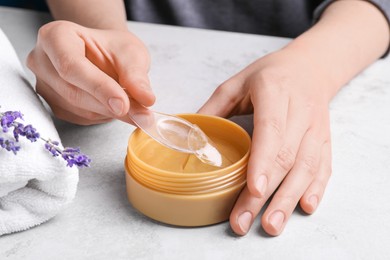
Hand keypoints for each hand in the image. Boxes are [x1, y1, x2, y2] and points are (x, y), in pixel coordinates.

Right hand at [27, 21, 154, 124]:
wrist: (105, 54)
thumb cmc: (114, 48)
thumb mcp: (131, 54)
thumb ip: (137, 76)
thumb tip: (146, 99)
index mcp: (55, 37)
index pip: (71, 66)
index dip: (99, 87)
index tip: (124, 104)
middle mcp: (42, 61)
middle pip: (73, 91)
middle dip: (109, 105)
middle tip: (141, 114)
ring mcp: (45, 85)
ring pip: (78, 108)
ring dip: (110, 112)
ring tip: (134, 106)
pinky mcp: (54, 105)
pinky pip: (80, 118)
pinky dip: (104, 116)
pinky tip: (115, 105)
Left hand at [198, 48, 332, 235]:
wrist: (310, 67)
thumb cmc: (270, 75)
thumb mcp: (237, 82)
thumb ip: (214, 108)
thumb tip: (189, 136)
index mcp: (274, 92)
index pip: (271, 130)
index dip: (263, 161)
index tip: (254, 189)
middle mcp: (300, 111)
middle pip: (286, 156)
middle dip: (267, 193)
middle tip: (245, 220)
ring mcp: (316, 128)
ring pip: (306, 167)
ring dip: (289, 198)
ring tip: (272, 225)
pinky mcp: (324, 139)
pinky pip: (323, 166)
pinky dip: (315, 189)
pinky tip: (304, 207)